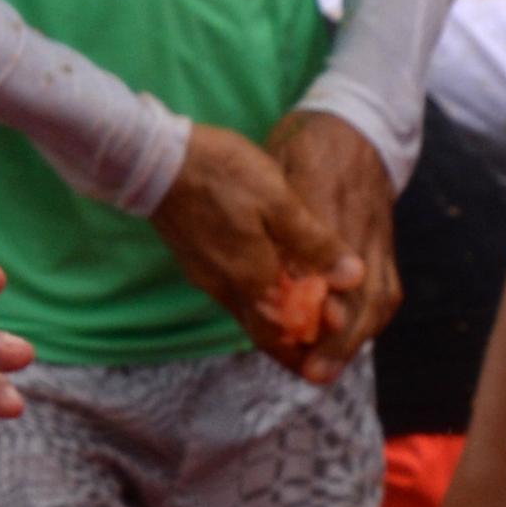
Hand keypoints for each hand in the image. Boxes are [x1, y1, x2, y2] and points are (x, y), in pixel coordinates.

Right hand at [150, 123, 363, 376]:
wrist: (153, 157)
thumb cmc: (221, 175)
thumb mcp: (279, 203)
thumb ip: (315, 244)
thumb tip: (352, 278)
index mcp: (249, 279)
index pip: (281, 334)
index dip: (308, 346)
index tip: (332, 349)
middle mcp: (224, 287)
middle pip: (262, 331)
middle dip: (292, 342)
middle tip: (322, 343)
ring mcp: (205, 274)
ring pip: (246, 311)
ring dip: (274, 318)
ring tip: (305, 313)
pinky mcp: (195, 259)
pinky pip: (231, 292)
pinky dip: (256, 297)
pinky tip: (272, 280)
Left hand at [268, 110, 399, 382]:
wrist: (359, 124)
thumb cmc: (308, 144)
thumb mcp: (283, 166)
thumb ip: (287, 219)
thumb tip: (288, 271)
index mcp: (331, 204)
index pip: (329, 267)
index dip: (321, 308)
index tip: (303, 337)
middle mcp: (363, 228)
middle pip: (362, 295)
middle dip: (341, 338)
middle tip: (315, 372)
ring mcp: (379, 238)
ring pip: (378, 297)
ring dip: (355, 338)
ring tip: (326, 368)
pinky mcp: (385, 245)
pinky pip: (387, 290)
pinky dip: (370, 321)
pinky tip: (349, 341)